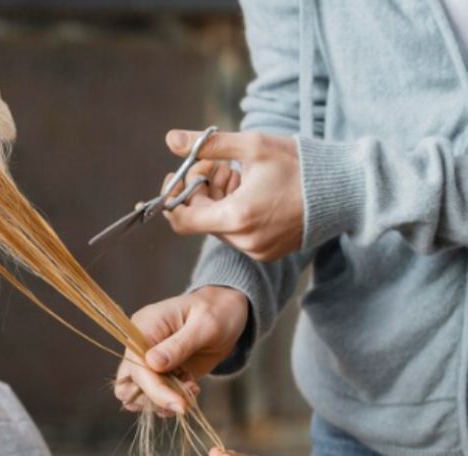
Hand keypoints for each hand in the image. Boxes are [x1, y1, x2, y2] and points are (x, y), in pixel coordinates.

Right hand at [114, 286, 247, 414]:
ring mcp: (147, 360)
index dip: (155, 390)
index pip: (136, 366)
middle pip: (128, 384)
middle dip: (156, 399)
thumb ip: (180, 345)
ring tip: (191, 390)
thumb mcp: (205, 325)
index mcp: (143, 327)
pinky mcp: (159, 373)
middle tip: (185, 399)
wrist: (226, 313)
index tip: (181, 405)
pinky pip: (153, 395)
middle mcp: (139, 346)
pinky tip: (190, 388)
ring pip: (137, 394)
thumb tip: (153, 364)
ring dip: (163, 402)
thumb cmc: (217, 312)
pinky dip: (170, 400)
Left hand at [163, 129, 303, 261]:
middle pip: (201, 219)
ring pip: (219, 226)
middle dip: (202, 191)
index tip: (179, 175)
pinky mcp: (268, 252)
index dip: (173, 197)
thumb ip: (209, 145)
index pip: (182, 219)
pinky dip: (236, 213)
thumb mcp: (253, 146)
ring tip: (240, 176)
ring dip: (219, 201)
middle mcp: (244, 241)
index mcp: (237, 217)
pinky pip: (238, 234)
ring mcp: (257, 250)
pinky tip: (254, 192)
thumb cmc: (301, 165)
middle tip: (218, 165)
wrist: (346, 190)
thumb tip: (171, 140)